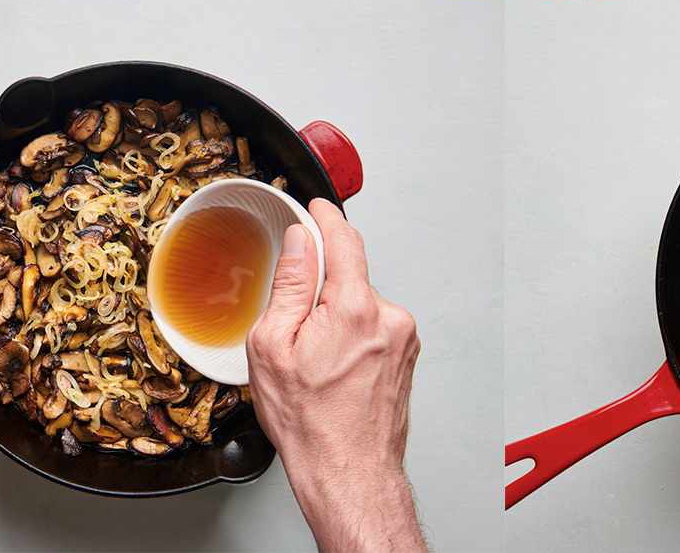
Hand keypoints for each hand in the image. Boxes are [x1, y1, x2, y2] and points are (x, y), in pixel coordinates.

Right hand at [247, 199, 424, 552]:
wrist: (349, 472)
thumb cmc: (311, 423)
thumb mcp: (273, 346)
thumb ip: (290, 284)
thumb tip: (301, 241)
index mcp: (354, 307)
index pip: (345, 239)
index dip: (326, 217)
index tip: (316, 207)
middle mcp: (388, 316)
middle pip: (350, 275)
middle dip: (321, 289)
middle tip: (295, 327)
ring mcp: (403, 337)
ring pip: (360, 303)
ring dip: (337, 316)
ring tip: (316, 361)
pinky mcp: (407, 354)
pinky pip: (373, 326)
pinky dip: (353, 335)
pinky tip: (335, 370)